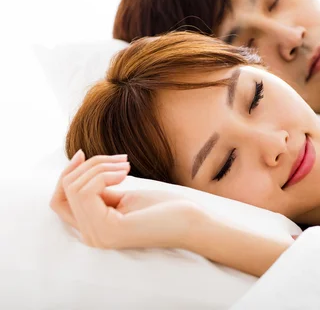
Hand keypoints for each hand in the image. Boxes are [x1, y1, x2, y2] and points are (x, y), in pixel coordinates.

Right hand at [50, 150, 207, 249]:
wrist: (191, 222)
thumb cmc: (166, 208)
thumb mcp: (125, 195)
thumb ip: (100, 190)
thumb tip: (81, 166)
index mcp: (95, 228)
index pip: (59, 202)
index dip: (65, 175)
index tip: (83, 152)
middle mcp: (91, 236)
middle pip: (64, 192)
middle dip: (88, 166)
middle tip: (120, 160)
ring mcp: (98, 235)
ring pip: (74, 188)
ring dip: (98, 167)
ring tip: (127, 165)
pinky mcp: (108, 229)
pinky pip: (86, 193)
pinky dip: (102, 175)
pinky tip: (125, 173)